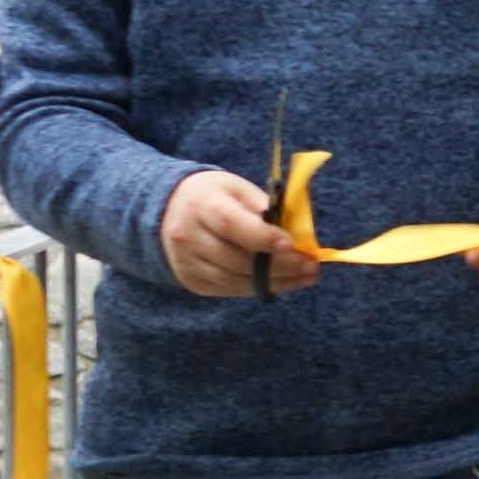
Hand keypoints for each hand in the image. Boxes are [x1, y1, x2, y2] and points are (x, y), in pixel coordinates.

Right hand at [160, 167, 321, 302]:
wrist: (166, 210)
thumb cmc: (213, 197)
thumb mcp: (236, 188)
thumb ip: (263, 206)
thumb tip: (295, 231)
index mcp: (201, 204)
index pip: (231, 224)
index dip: (262, 237)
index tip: (291, 245)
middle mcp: (188, 235)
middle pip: (237, 258)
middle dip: (280, 265)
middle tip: (311, 265)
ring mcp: (188, 262)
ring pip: (235, 280)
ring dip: (276, 281)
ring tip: (306, 276)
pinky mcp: (192, 280)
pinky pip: (230, 289)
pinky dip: (259, 287)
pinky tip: (283, 282)